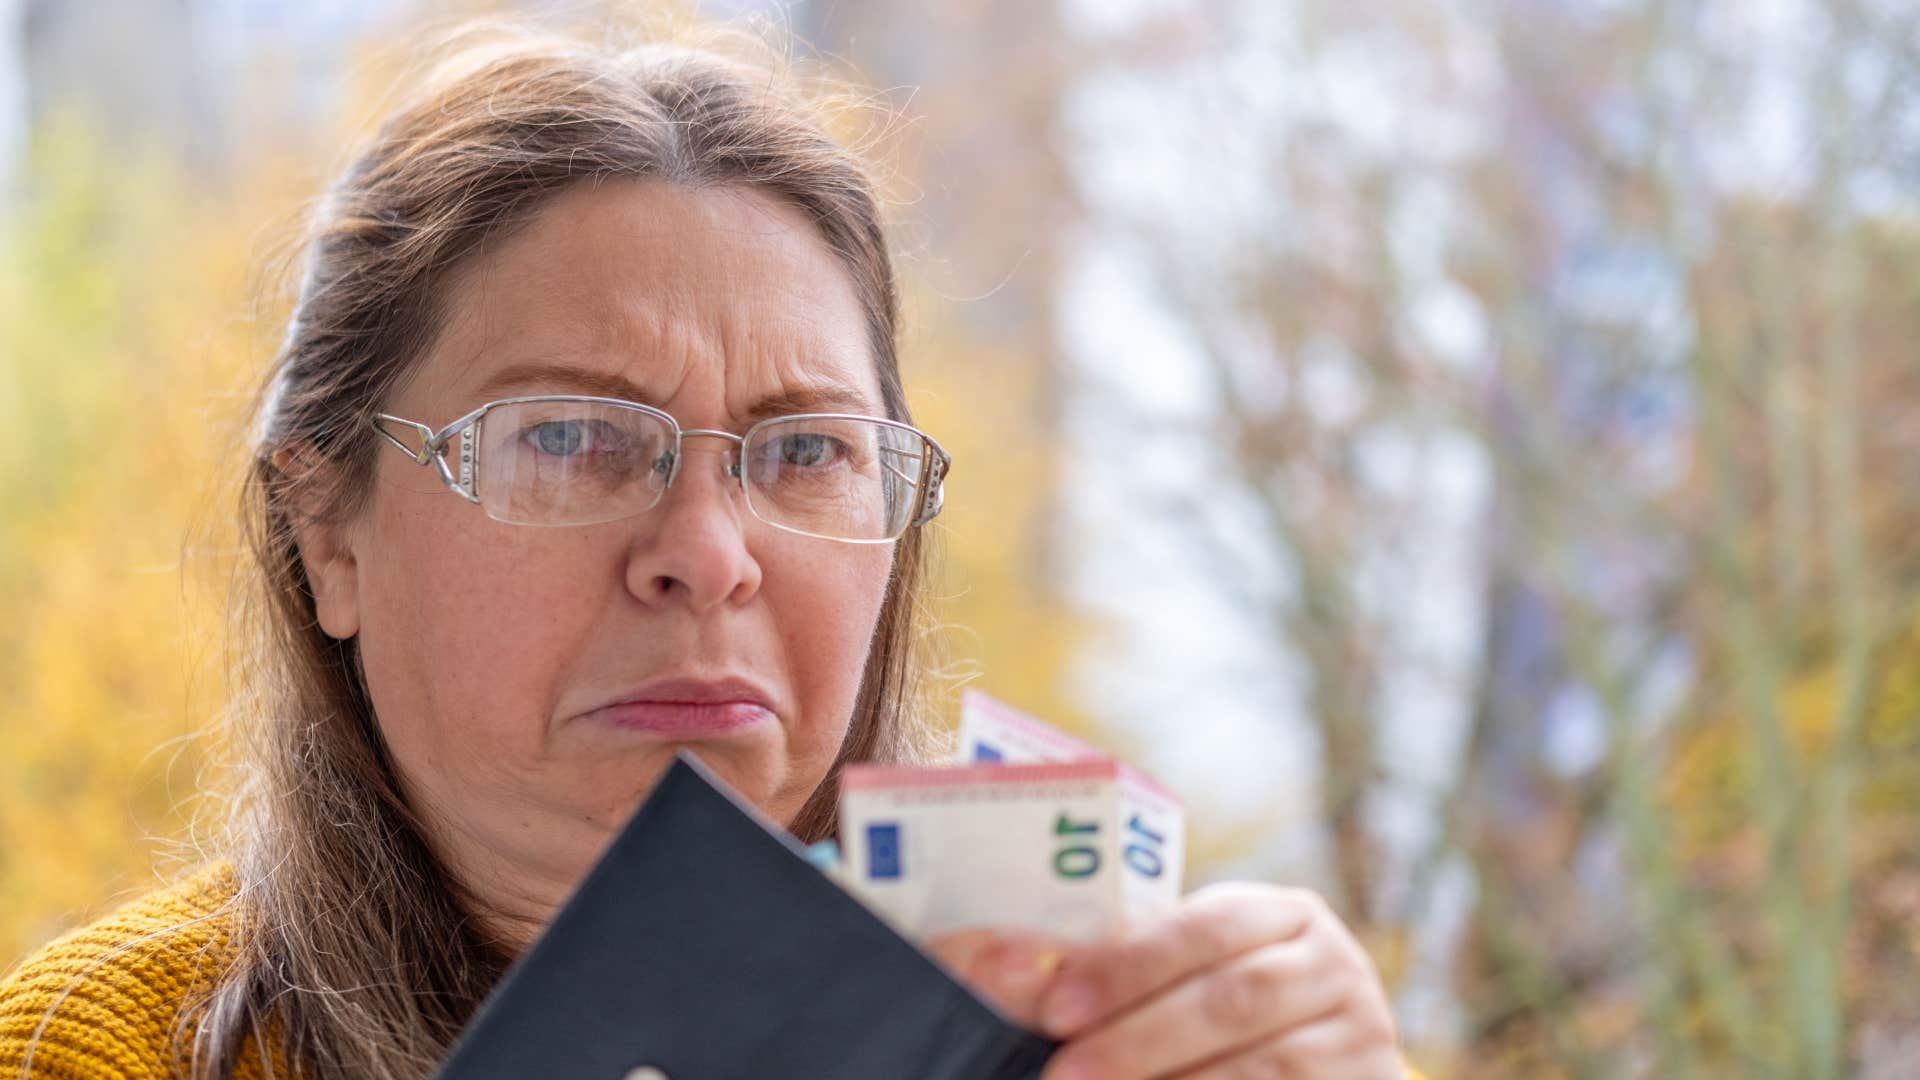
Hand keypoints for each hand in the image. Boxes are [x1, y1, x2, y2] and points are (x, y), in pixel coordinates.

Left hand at [930, 883, 1404, 1078]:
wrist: (1317, 1068)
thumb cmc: (1220, 1013)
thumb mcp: (1184, 974)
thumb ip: (1113, 965)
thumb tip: (993, 961)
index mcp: (1282, 914)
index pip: (1204, 926)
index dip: (1126, 965)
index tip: (1053, 1005)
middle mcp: (1334, 965)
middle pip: (1229, 1000)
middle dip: (1136, 1040)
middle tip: (1062, 1073)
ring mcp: (1361, 1037)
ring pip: (1260, 1068)